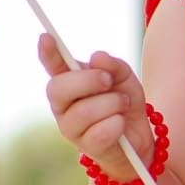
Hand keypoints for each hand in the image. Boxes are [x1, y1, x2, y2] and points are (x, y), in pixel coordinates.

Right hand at [38, 32, 154, 180]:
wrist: (139, 137)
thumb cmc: (123, 102)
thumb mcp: (124, 78)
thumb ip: (112, 65)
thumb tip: (97, 57)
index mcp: (69, 83)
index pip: (53, 66)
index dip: (47, 53)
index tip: (45, 37)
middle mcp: (63, 105)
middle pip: (58, 89)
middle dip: (86, 81)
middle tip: (108, 80)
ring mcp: (71, 128)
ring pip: (84, 111)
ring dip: (112, 103)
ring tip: (123, 104)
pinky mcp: (86, 147)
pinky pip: (101, 132)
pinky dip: (118, 124)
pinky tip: (121, 124)